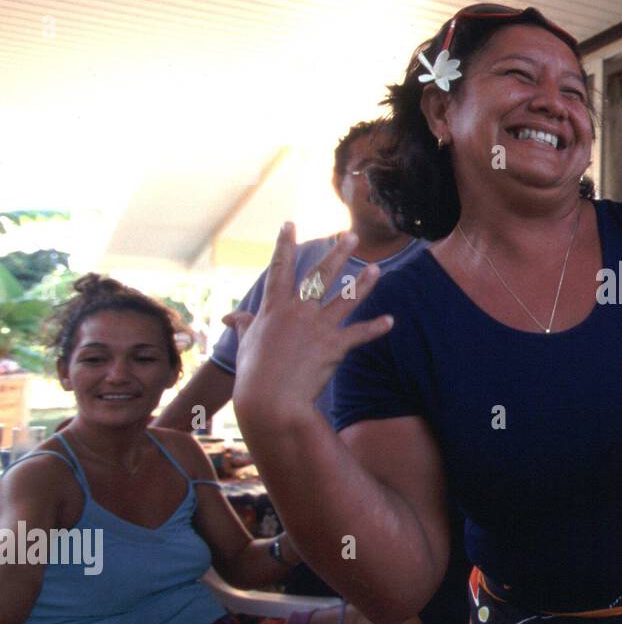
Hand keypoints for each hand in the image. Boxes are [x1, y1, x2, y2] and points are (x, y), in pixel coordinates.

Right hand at [228, 224, 392, 425]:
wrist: (270, 399)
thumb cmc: (254, 375)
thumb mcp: (245, 345)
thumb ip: (243, 326)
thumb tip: (229, 317)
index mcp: (274, 309)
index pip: (279, 270)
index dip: (283, 246)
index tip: (289, 225)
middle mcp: (297, 312)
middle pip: (319, 276)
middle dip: (337, 254)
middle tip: (351, 236)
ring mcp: (317, 327)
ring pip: (345, 298)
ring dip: (363, 284)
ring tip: (377, 269)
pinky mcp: (334, 346)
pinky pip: (359, 334)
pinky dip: (376, 328)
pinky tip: (390, 320)